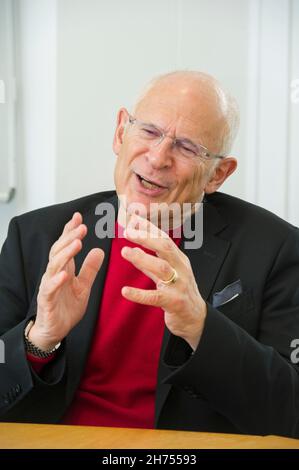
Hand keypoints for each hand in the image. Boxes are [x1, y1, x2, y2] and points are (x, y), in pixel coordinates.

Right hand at [29, 212, 103, 349]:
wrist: (55, 331)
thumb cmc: (67, 307)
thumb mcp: (84, 286)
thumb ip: (90, 269)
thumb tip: (99, 250)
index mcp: (64, 268)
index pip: (65, 245)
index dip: (70, 231)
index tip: (78, 216)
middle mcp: (54, 274)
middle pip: (59, 251)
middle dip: (70, 237)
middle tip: (82, 227)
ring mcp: (49, 286)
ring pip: (54, 265)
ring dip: (65, 254)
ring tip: (77, 243)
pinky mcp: (47, 300)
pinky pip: (50, 288)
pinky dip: (57, 280)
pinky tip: (65, 273)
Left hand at [121, 214, 206, 350]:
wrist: (196, 318)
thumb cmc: (180, 293)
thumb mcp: (169, 274)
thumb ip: (152, 261)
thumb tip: (134, 247)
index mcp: (179, 260)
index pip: (164, 239)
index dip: (150, 228)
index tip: (134, 219)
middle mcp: (181, 269)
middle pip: (165, 248)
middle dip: (147, 237)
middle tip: (128, 232)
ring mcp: (179, 285)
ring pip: (161, 268)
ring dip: (142, 259)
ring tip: (125, 252)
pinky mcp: (174, 302)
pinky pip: (155, 297)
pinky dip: (139, 294)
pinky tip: (125, 291)